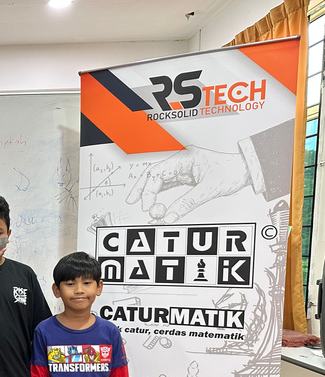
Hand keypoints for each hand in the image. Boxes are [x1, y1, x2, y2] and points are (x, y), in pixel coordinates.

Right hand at [126, 146, 250, 222]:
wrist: (247, 170)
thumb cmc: (233, 171)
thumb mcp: (209, 189)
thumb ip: (186, 204)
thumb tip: (169, 217)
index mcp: (185, 157)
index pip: (158, 172)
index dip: (149, 190)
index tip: (148, 206)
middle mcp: (181, 160)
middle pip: (153, 173)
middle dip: (142, 187)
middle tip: (132, 201)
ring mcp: (183, 168)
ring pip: (158, 178)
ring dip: (149, 191)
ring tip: (142, 204)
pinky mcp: (186, 176)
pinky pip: (167, 184)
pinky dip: (159, 193)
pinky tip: (153, 201)